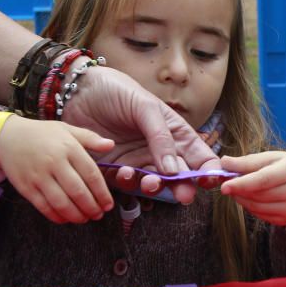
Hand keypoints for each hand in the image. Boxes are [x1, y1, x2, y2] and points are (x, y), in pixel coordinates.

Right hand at [0, 116, 114, 223]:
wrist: (6, 136)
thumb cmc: (42, 134)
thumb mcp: (66, 130)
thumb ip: (90, 138)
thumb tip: (111, 145)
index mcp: (68, 148)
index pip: (91, 175)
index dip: (102, 193)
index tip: (108, 204)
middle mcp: (54, 162)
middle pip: (78, 192)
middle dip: (92, 207)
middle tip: (98, 215)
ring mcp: (38, 176)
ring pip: (62, 203)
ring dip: (77, 215)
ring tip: (85, 219)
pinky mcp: (26, 187)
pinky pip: (44, 207)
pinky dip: (57, 216)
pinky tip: (66, 218)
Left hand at [63, 63, 220, 202]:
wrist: (77, 91)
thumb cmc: (116, 91)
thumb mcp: (145, 107)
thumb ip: (161, 137)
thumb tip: (175, 171)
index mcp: (176, 134)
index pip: (200, 157)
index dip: (208, 172)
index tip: (208, 182)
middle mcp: (161, 151)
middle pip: (181, 177)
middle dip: (184, 187)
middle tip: (184, 196)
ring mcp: (139, 162)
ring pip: (156, 184)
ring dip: (156, 188)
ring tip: (150, 183)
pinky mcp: (116, 170)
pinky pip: (127, 184)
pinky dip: (129, 182)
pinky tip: (125, 172)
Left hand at [219, 152, 285, 233]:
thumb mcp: (274, 158)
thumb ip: (248, 161)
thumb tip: (224, 162)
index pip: (263, 180)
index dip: (242, 184)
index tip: (224, 186)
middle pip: (257, 195)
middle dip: (238, 189)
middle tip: (228, 181)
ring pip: (255, 207)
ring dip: (242, 198)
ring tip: (240, 188)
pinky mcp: (285, 221)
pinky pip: (259, 215)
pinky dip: (250, 206)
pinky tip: (253, 197)